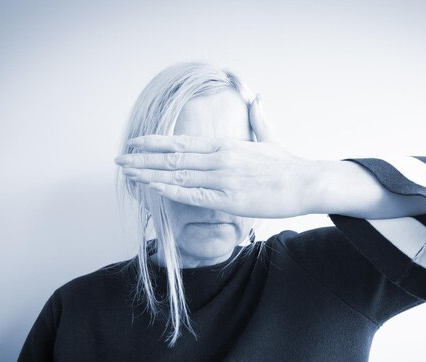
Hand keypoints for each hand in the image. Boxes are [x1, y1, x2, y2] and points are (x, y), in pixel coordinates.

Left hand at [115, 96, 313, 217]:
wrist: (306, 182)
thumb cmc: (287, 165)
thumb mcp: (269, 138)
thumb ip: (258, 119)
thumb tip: (256, 97)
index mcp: (223, 146)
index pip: (180, 142)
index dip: (154, 143)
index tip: (135, 143)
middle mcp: (218, 159)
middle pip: (172, 158)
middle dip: (142, 159)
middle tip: (119, 159)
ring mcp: (222, 179)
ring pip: (177, 175)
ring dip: (149, 175)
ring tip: (127, 173)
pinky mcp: (228, 200)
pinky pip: (193, 195)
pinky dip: (170, 191)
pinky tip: (152, 189)